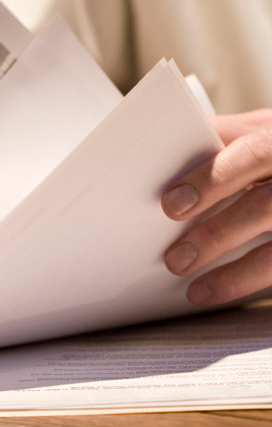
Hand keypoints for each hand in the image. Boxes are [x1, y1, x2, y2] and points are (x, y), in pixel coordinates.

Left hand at [162, 108, 271, 304]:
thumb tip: (164, 152)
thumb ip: (222, 139)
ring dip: (235, 273)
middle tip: (175, 258)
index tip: (171, 204)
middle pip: (265, 204)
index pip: (252, 153)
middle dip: (217, 233)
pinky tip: (217, 293)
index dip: (212, 179)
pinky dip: (248, 282)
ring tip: (195, 289)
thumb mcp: (259, 133)